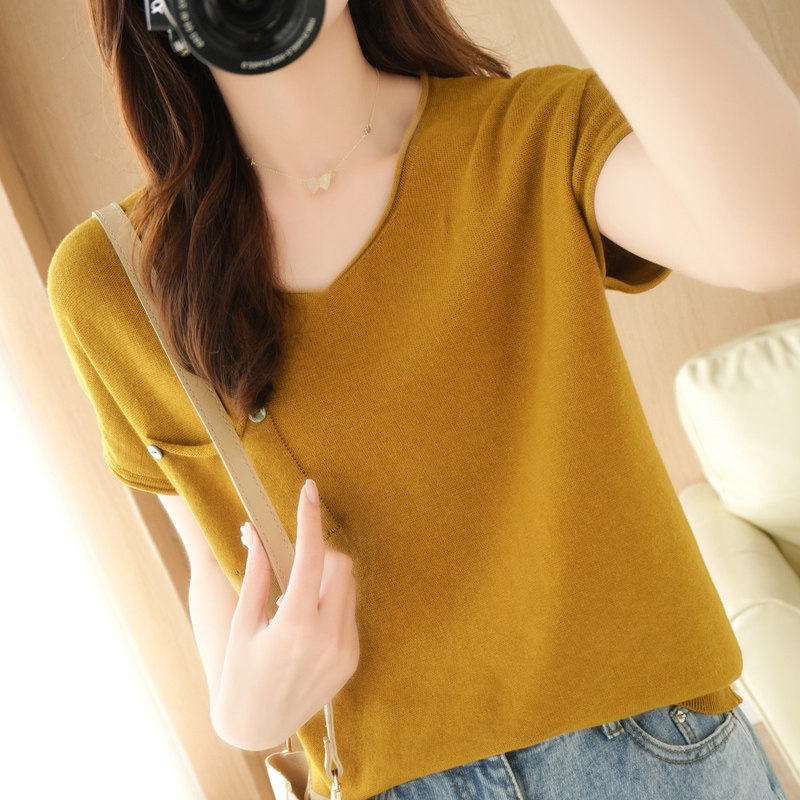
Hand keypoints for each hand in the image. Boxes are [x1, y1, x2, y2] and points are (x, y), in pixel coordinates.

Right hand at [212, 479, 358, 750]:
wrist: (256, 726)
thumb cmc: (239, 672)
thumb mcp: (241, 622)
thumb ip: (256, 572)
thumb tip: (255, 530)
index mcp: (294, 626)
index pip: (310, 556)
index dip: (309, 517)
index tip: (309, 489)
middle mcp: (327, 638)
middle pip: (340, 565)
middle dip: (320, 551)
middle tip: (295, 558)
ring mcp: (344, 651)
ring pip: (349, 586)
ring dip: (328, 576)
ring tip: (297, 595)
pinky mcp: (352, 660)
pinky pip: (350, 612)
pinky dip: (333, 602)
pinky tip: (308, 620)